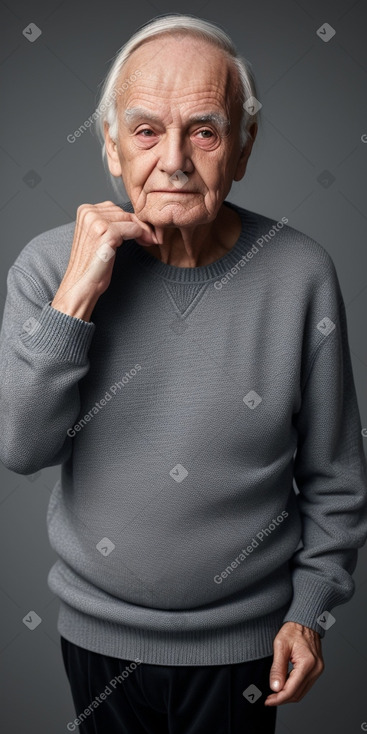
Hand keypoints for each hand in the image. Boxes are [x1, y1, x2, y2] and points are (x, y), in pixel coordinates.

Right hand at [51, 201, 157, 320]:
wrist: (81, 285)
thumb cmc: (91, 266)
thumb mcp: (98, 238)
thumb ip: (110, 224)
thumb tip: (135, 219)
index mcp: (85, 210)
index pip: (116, 209)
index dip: (131, 221)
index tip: (142, 232)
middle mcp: (88, 212)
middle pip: (124, 212)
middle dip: (139, 226)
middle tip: (149, 238)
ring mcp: (96, 221)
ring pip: (130, 220)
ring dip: (143, 231)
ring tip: (147, 241)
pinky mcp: (106, 232)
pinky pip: (133, 228)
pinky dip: (142, 236)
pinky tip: (145, 243)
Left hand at [264, 621, 323, 705]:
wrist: (305, 621)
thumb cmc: (293, 629)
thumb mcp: (280, 645)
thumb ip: (277, 668)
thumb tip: (275, 688)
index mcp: (307, 663)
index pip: (292, 689)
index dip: (279, 698)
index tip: (267, 701)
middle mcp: (316, 669)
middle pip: (298, 694)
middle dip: (282, 699)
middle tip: (268, 699)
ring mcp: (318, 670)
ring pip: (302, 692)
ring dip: (288, 695)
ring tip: (274, 694)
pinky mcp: (316, 670)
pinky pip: (304, 685)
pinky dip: (294, 688)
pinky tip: (284, 686)